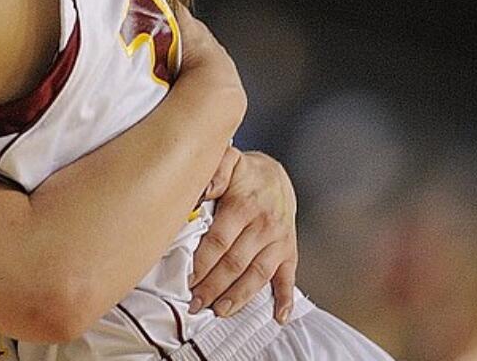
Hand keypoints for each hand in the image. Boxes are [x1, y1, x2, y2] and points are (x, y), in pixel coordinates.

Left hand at [190, 148, 297, 323]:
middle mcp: (263, 226)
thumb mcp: (226, 161)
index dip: (202, 263)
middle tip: (196, 303)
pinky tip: (278, 316)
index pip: (219, 241)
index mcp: (243, 206)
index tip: (187, 280)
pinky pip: (288, 277)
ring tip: (220, 311)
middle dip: (213, 286)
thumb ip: (212, 172)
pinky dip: (285, 298)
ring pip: (257, 275)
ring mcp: (278, 241)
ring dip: (238, 297)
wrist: (276, 174)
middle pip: (235, 263)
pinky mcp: (289, 250)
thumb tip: (200, 190)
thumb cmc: (244, 172)